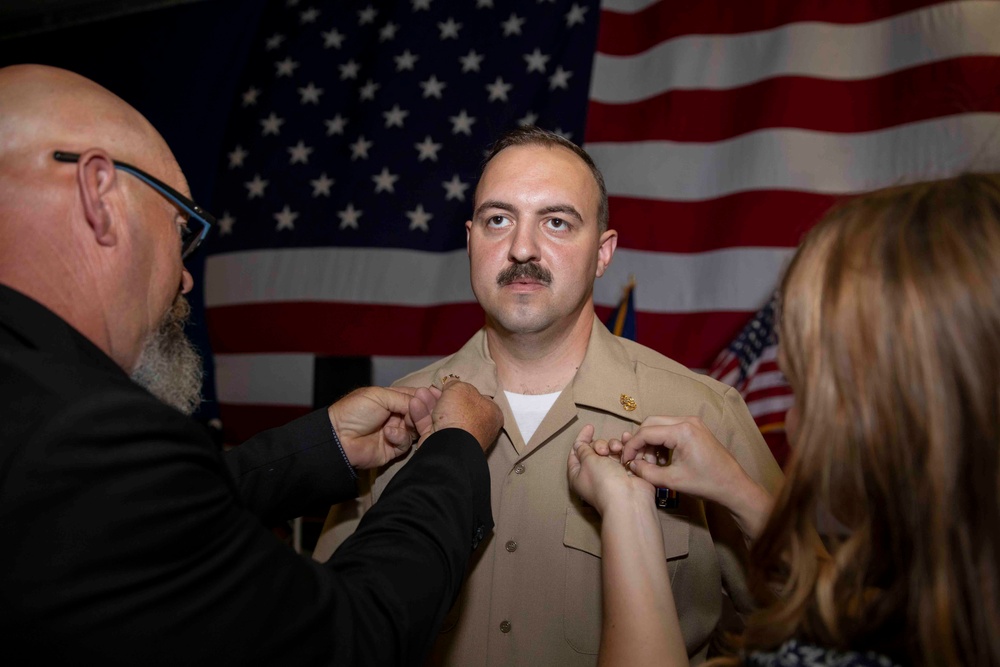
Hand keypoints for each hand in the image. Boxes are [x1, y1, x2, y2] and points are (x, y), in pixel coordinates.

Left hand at [327, 386, 419, 469]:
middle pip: (420, 413)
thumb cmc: (354, 411)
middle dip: (423, 410)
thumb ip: (404, 398)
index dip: (426, 396)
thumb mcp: (379, 396)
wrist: (338, 438)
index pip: (415, 396)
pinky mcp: (394, 449)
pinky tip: (388, 434)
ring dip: (414, 423)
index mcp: (392, 400)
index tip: (437, 395)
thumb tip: (424, 400)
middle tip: (422, 408)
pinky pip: (406, 443)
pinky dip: (400, 437)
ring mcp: (396, 432)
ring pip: (417, 428)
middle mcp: (396, 416)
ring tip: (409, 419)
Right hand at [411, 378, 501, 451]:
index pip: (476, 398)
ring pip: (440, 415)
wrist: (448, 445)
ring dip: (428, 403)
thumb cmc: (461, 414)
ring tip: (418, 393)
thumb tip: (452, 383)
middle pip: (455, 406)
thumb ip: (456, 384)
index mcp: (490, 414)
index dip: (460, 389)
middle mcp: (477, 427)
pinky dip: (422, 415)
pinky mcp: (440, 444)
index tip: (448, 384)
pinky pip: (430, 426)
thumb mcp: (460, 389)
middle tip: (428, 388)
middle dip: (439, 396)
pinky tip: (414, 404)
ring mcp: (458, 437)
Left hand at [568, 424, 652, 514]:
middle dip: (599, 445)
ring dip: (613, 445)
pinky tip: (628, 440)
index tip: (590, 427)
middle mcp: (593, 474)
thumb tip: (579, 445)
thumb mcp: (588, 461)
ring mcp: (611, 473)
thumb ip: (583, 449)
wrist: (629, 499)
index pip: (575, 453)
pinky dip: (626, 447)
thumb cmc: (603, 480)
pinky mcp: (627, 472)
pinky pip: (624, 454)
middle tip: (604, 450)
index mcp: (578, 474)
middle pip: (594, 450)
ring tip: (618, 449)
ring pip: (610, 451)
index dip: (581, 439)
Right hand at [616, 416, 746, 503]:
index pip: (646, 432)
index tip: (625, 461)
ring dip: (650, 442)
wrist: (733, 486)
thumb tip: (631, 465)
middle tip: (637, 461)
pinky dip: (661, 441)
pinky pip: (670, 429)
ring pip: (659, 425)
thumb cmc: (706, 483)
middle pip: (650, 423)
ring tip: (652, 463)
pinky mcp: (695, 428)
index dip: (632, 447)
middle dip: (640, 442)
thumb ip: (647, 472)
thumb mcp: (672, 480)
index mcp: (682, 431)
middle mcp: (687, 420)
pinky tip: (663, 459)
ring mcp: (693, 423)